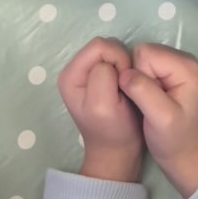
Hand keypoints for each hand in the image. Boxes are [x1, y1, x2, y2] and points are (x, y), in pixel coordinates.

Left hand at [58, 38, 143, 182]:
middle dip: (121, 62)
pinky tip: (125, 87)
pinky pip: (117, 59)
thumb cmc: (112, 131)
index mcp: (71, 74)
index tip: (123, 85)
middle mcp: (76, 69)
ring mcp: (88, 72)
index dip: (117, 61)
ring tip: (125, 89)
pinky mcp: (101, 75)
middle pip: (105, 45)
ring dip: (125, 66)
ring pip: (113, 50)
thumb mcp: (103, 106)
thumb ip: (103, 76)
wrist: (118, 152)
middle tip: (125, 87)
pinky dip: (126, 70)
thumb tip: (110, 61)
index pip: (99, 46)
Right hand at [119, 45, 197, 198]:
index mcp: (185, 65)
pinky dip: (136, 82)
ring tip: (145, 103)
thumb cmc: (174, 139)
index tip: (145, 100)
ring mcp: (172, 64)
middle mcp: (181, 58)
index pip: (144, 53)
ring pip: (137, 59)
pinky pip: (139, 65)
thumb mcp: (161, 118)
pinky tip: (144, 99)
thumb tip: (124, 73)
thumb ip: (143, 92)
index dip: (137, 75)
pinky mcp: (164, 71)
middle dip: (136, 77)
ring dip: (135, 81)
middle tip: (145, 102)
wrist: (182, 155)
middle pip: (141, 52)